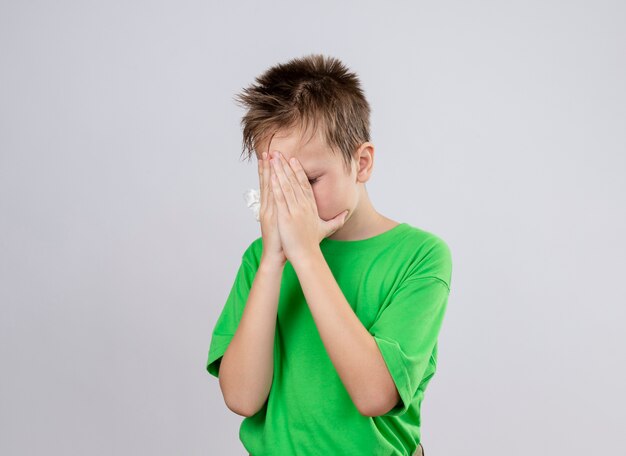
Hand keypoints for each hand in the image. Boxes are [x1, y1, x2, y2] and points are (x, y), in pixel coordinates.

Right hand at [258, 151, 286, 265]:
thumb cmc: (283, 241)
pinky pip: (270, 197)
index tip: (273, 158)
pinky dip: (269, 186)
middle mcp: (269, 206)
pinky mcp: (270, 215)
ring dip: (266, 171)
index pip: (272, 185)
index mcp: (274, 207)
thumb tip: (295, 204)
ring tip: (266, 156)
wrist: (276, 254)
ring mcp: (269, 210)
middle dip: (268, 166)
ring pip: (267, 186)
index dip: (272, 171)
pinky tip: (270, 175)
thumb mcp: (286, 223)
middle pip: (268, 182)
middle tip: (267, 151)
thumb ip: (289, 212)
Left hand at [269, 150, 348, 262]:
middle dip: (286, 165)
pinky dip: (276, 185)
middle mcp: (304, 205)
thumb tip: (346, 213)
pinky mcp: (286, 216)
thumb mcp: (326, 229)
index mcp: (311, 206)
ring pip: (287, 185)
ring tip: (273, 158)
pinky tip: (271, 175)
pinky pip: (280, 197)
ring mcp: (295, 210)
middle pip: (294, 181)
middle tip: (279, 152)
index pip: (305, 184)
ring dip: (279, 170)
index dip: (298, 171)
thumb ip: (337, 220)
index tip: (292, 160)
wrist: (307, 255)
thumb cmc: (313, 243)